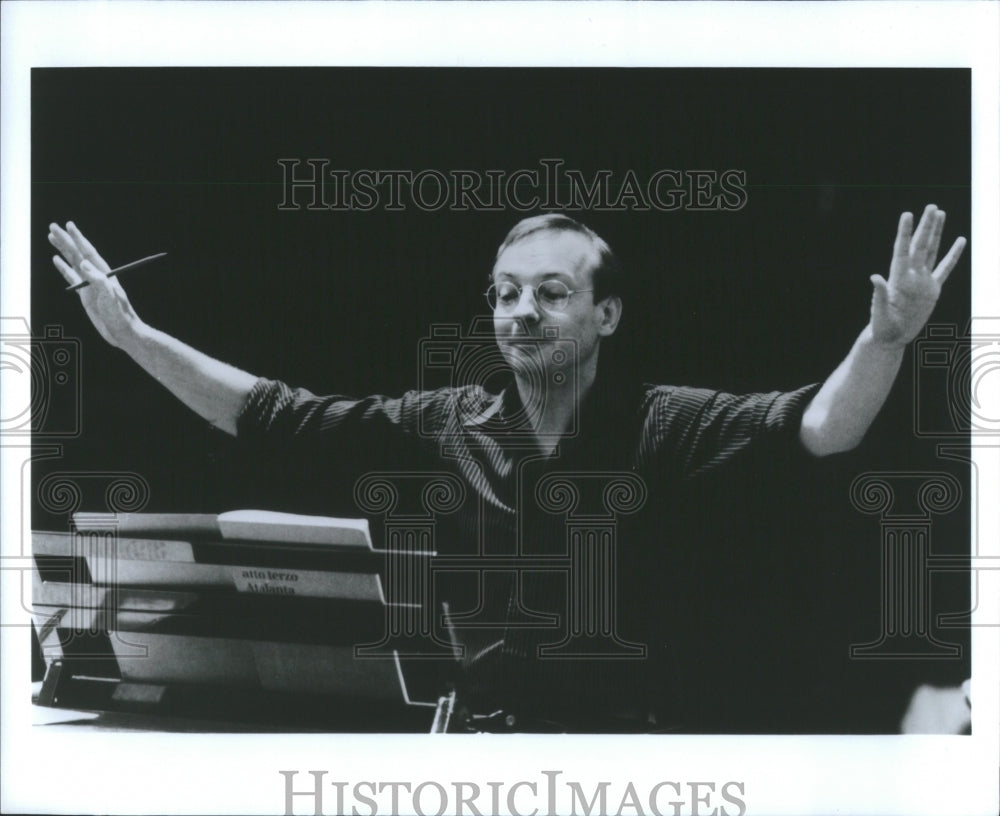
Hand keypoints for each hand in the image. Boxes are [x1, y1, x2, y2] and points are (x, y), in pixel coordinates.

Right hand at [49, 222, 143, 348]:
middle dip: (66, 240)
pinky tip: (56, 259)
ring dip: (63, 250)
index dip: (78, 238)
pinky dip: (63, 267)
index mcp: (104, 274)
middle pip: (78, 253)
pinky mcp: (85, 294)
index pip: (88, 252)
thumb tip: (83, 262)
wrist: (122, 332)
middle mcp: (96, 276)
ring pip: (73, 262)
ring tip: (52, 237)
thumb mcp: (110, 296)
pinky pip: (71, 276)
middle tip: (53, 226)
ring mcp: (90, 284)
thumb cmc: (120, 315)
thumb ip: (98, 279)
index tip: (68, 225)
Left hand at [869, 204, 966, 347]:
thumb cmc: (882, 327)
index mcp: (899, 279)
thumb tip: (875, 277)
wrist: (891, 338)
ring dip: (936, 233)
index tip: (908, 214)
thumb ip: (879, 296)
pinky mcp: (933, 289)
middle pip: (921, 245)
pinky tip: (959, 240)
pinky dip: (953, 255)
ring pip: (932, 251)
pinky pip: (945, 268)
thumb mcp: (880, 313)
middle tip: (931, 206)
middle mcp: (911, 275)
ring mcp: (923, 280)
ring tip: (940, 213)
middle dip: (926, 226)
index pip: (903, 250)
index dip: (905, 232)